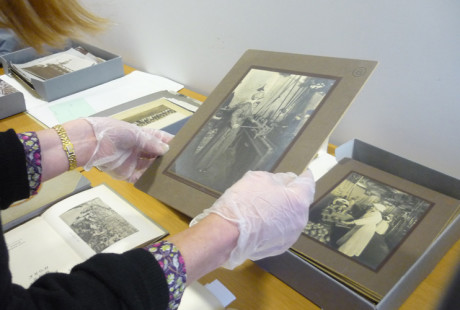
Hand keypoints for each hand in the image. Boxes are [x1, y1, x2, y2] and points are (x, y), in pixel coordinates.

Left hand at [83, 117, 172, 181]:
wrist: (91, 144)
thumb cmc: (113, 132)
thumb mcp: (136, 134)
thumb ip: (152, 143)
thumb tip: (167, 150)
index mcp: (141, 136)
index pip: (159, 139)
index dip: (170, 143)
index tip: (183, 147)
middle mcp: (138, 149)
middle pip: (156, 155)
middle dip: (166, 158)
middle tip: (180, 163)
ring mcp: (133, 162)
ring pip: (150, 168)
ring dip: (159, 170)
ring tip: (173, 173)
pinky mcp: (126, 173)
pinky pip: (140, 179)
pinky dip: (148, 181)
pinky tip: (159, 182)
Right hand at [190, 169, 314, 268]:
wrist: (228, 234)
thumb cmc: (244, 202)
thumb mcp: (259, 179)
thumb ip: (279, 179)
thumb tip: (287, 181)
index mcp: (298, 200)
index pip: (308, 184)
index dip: (305, 176)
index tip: (305, 173)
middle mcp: (300, 220)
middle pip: (300, 203)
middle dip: (291, 196)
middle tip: (276, 190)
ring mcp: (291, 236)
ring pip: (291, 219)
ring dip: (283, 212)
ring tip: (265, 209)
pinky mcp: (280, 248)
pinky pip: (281, 232)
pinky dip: (275, 226)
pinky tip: (260, 224)